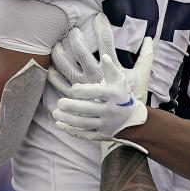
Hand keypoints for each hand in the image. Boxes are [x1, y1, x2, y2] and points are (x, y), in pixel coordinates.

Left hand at [51, 22, 151, 157]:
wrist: (133, 121)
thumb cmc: (122, 96)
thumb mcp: (120, 82)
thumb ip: (111, 69)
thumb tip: (104, 56)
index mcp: (115, 96)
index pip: (99, 93)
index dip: (86, 91)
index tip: (74, 88)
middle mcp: (110, 111)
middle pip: (89, 110)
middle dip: (73, 107)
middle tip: (60, 102)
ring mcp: (105, 125)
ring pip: (84, 123)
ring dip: (68, 118)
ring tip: (55, 112)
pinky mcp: (100, 135)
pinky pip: (84, 134)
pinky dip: (71, 130)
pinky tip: (60, 124)